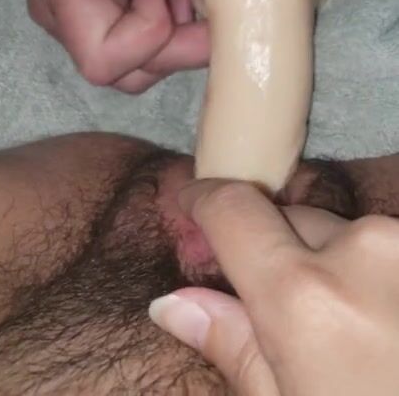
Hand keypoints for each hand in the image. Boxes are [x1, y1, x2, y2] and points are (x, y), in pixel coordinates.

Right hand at [25, 0, 223, 91]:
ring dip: (174, 45)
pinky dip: (166, 35)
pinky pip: (132, 50)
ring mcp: (73, 24)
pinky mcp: (91, 20)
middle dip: (177, 49)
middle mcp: (61, 17)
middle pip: (122, 73)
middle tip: (209, 11)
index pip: (104, 57)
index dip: (151, 38)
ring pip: (131, 70)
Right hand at [149, 180, 398, 394]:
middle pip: (292, 220)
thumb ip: (233, 346)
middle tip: (288, 314)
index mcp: (304, 295)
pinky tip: (390, 323)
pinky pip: (389, 247)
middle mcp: (362, 248)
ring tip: (360, 333)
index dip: (205, 200)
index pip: (234, 210)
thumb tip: (170, 303)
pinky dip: (377, 272)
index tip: (193, 204)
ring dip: (338, 264)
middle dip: (279, 251)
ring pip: (348, 232)